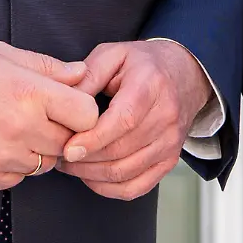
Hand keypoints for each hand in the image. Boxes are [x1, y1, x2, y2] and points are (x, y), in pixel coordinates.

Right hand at [0, 40, 99, 190]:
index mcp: (30, 93)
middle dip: (63, 131)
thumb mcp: (5, 53)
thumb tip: (80, 74)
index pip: (88, 115)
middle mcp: (20, 129)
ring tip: (14, 127)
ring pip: (43, 165)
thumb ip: (48, 68)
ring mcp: (0, 157)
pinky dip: (13, 166)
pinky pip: (16, 179)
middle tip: (42, 116)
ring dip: (38, 150)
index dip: (83, 110)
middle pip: (69, 144)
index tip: (72, 106)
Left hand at [55, 40, 213, 200]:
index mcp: (150, 86)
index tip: (68, 148)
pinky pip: (136, 187)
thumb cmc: (142, 64)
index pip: (123, 121)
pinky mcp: (170, 160)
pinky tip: (91, 176)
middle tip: (59, 154)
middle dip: (84, 159)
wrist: (183, 74)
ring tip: (71, 164)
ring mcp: (171, 142)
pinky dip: (109, 188)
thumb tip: (65, 102)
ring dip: (91, 175)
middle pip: (120, 151)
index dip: (94, 139)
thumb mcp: (113, 54)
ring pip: (125, 173)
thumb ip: (88, 75)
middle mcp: (166, 116)